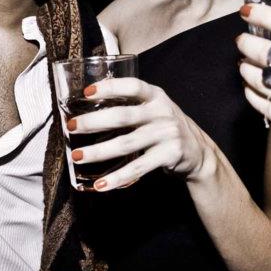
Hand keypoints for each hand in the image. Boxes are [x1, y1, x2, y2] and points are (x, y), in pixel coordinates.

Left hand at [65, 77, 219, 189]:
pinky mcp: (169, 155)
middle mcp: (162, 112)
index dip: (110, 87)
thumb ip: (131, 106)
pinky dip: (118, 177)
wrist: (199, 152)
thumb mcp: (154, 109)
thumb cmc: (164, 127)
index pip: (132, 86)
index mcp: (156, 96)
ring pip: (126, 144)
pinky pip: (138, 167)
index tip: (87, 92)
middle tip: (71, 127)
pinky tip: (101, 184)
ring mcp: (167, 134)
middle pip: (123, 116)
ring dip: (98, 152)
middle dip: (94, 122)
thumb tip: (88, 110)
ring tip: (77, 156)